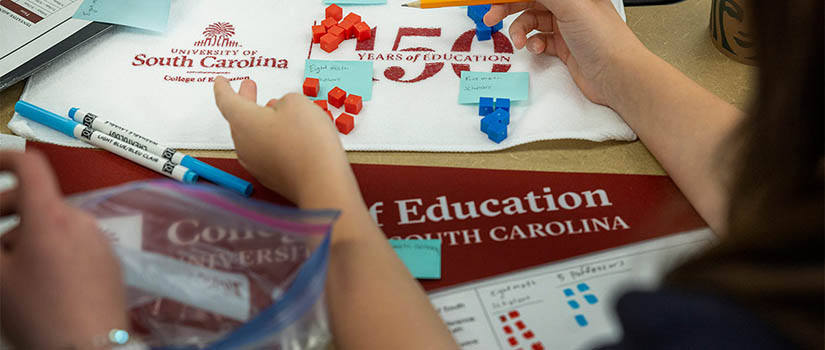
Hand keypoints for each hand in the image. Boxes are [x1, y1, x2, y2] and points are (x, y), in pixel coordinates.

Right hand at [0, 151, 127, 348]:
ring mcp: (99, 240)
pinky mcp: (110, 261)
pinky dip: (53, 248)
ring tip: (11, 268)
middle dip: (7, 210)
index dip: (6, 159)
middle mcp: (81, 221)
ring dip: (29, 234)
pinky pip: (76, 242)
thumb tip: (0, 237)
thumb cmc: (40, 314)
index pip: (31, 166)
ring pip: (57, 224)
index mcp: (52, 217)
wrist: (91, 347)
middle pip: (40, 199)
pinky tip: (42, 279)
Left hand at [213, 77, 361, 207]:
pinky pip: (265, 151)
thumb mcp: (298, 103)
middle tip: (250, 87)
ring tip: (275, 109)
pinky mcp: (270, 176)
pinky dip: (271, 139)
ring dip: (261, 121)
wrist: (320, 182)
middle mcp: (243, 143)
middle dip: (246, 101)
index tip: (221, 81)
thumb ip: (285, 101)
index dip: (223, 87)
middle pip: (239, 118)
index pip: (225, 100)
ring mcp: (255, 163)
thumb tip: (282, 111)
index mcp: (243, 121)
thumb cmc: (307, 141)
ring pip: (252, 136)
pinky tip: (287, 135)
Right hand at [484, 0, 647, 104]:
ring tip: (518, 40)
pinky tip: (537, 48)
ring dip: (520, 30)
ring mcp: (566, 26)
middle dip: (508, 8)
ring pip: (531, 22)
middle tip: (490, 16)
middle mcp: (570, 5)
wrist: (618, 75)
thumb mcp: (569, 5)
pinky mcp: (564, 47)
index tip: (493, 0)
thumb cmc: (605, 38)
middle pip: (529, 1)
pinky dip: (533, 44)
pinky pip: (539, 40)